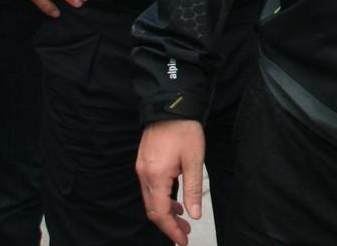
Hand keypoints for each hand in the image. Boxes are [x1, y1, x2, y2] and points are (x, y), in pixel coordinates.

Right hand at [136, 120, 203, 243]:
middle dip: (168, 225)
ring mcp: (142, 169)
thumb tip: (193, 215)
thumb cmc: (184, 129)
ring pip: (150, 200)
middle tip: (184, 235)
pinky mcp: (143, 163)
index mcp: (156, 176)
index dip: (171, 230)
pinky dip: (162, 199)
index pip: (160, 213)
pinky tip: (175, 201)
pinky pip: (150, 189)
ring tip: (183, 221)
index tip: (183, 240)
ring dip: (165, 213)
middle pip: (153, 210)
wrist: (171, 104)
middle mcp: (144, 175)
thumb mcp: (194, 160)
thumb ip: (193, 190)